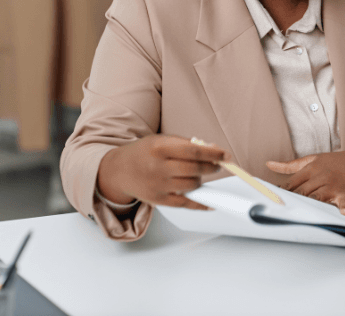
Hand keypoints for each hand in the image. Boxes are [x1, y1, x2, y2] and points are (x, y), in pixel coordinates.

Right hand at [97, 135, 224, 209]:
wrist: (119, 170)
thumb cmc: (144, 152)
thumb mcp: (163, 140)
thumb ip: (187, 144)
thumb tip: (214, 149)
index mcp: (160, 148)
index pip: (194, 151)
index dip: (214, 153)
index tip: (226, 155)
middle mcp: (158, 167)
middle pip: (195, 169)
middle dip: (212, 167)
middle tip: (217, 165)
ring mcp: (158, 185)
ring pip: (192, 185)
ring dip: (201, 180)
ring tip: (197, 174)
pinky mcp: (158, 200)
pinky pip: (185, 203)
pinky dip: (200, 204)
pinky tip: (210, 203)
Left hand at [266, 141, 344, 215]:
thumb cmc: (338, 162)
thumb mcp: (313, 159)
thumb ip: (290, 165)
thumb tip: (268, 165)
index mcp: (311, 169)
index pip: (292, 184)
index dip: (280, 194)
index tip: (270, 202)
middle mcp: (320, 176)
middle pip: (302, 192)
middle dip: (291, 203)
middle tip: (279, 213)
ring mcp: (333, 184)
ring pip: (318, 198)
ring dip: (310, 206)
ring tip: (301, 216)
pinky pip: (343, 201)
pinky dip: (343, 208)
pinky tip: (343, 214)